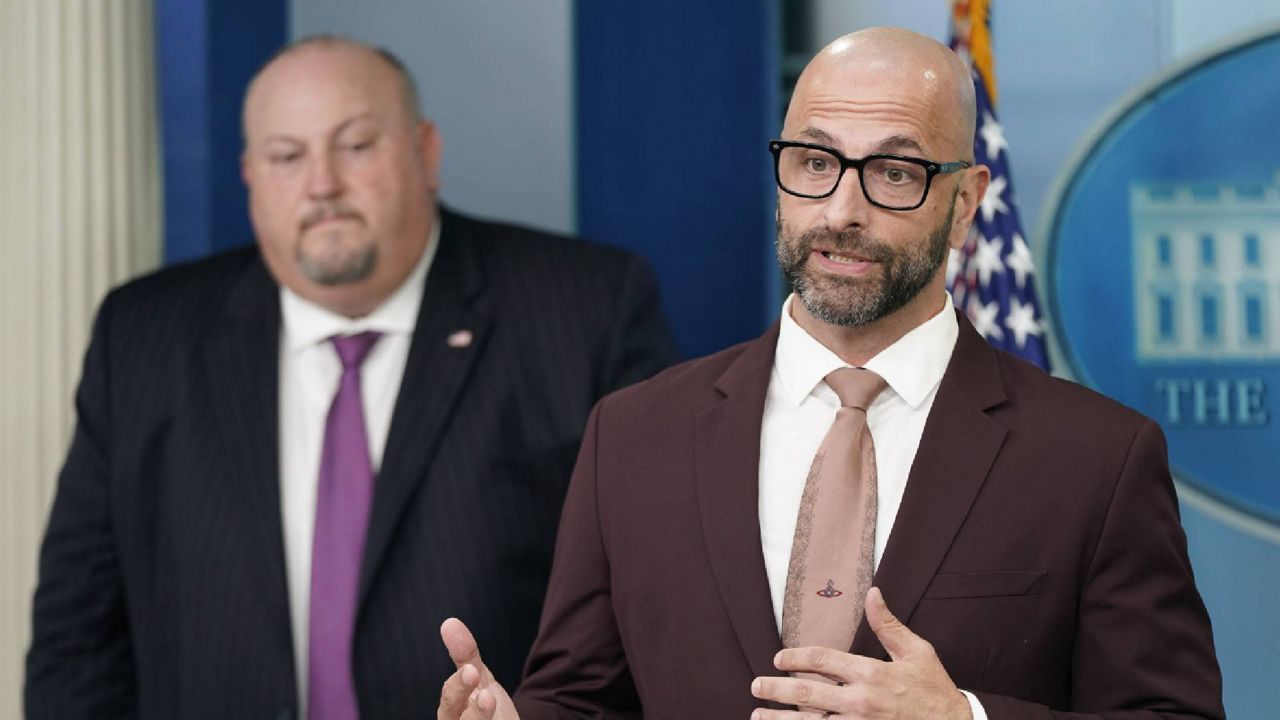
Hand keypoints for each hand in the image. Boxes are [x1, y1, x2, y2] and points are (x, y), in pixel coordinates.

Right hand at [437, 618, 519, 719]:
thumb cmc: (484, 706)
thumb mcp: (479, 680)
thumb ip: (466, 655)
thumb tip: (449, 622)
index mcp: (453, 715)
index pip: (450, 704)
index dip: (458, 688)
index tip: (472, 672)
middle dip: (475, 714)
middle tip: (487, 697)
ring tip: (493, 702)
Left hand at [749, 587, 971, 718]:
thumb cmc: (934, 690)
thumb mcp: (917, 652)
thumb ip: (889, 625)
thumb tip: (872, 593)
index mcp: (872, 673)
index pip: (822, 660)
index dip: (795, 657)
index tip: (778, 659)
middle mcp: (861, 702)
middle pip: (808, 694)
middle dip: (777, 689)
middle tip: (756, 685)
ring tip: (758, 714)